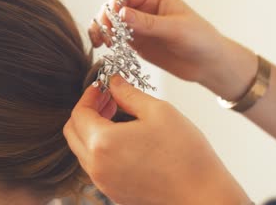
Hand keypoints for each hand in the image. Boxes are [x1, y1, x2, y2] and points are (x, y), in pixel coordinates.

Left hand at [64, 75, 250, 204]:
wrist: (203, 196)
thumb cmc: (186, 156)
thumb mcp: (158, 111)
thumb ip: (128, 94)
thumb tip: (114, 83)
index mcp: (102, 143)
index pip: (79, 113)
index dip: (88, 96)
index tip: (101, 88)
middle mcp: (96, 166)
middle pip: (72, 132)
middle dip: (86, 112)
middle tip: (107, 100)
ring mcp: (103, 183)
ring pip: (82, 150)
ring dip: (92, 130)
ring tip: (117, 117)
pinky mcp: (113, 192)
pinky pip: (96, 165)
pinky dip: (101, 148)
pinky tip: (124, 138)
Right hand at [89, 0, 256, 99]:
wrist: (208, 64)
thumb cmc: (200, 40)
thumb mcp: (175, 29)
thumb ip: (148, 23)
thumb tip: (121, 13)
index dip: (115, 3)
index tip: (113, 18)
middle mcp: (144, 9)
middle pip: (114, 7)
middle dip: (105, 18)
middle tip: (106, 35)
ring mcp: (138, 26)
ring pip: (111, 22)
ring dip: (102, 29)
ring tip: (100, 42)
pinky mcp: (136, 42)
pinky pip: (115, 38)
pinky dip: (106, 41)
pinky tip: (104, 47)